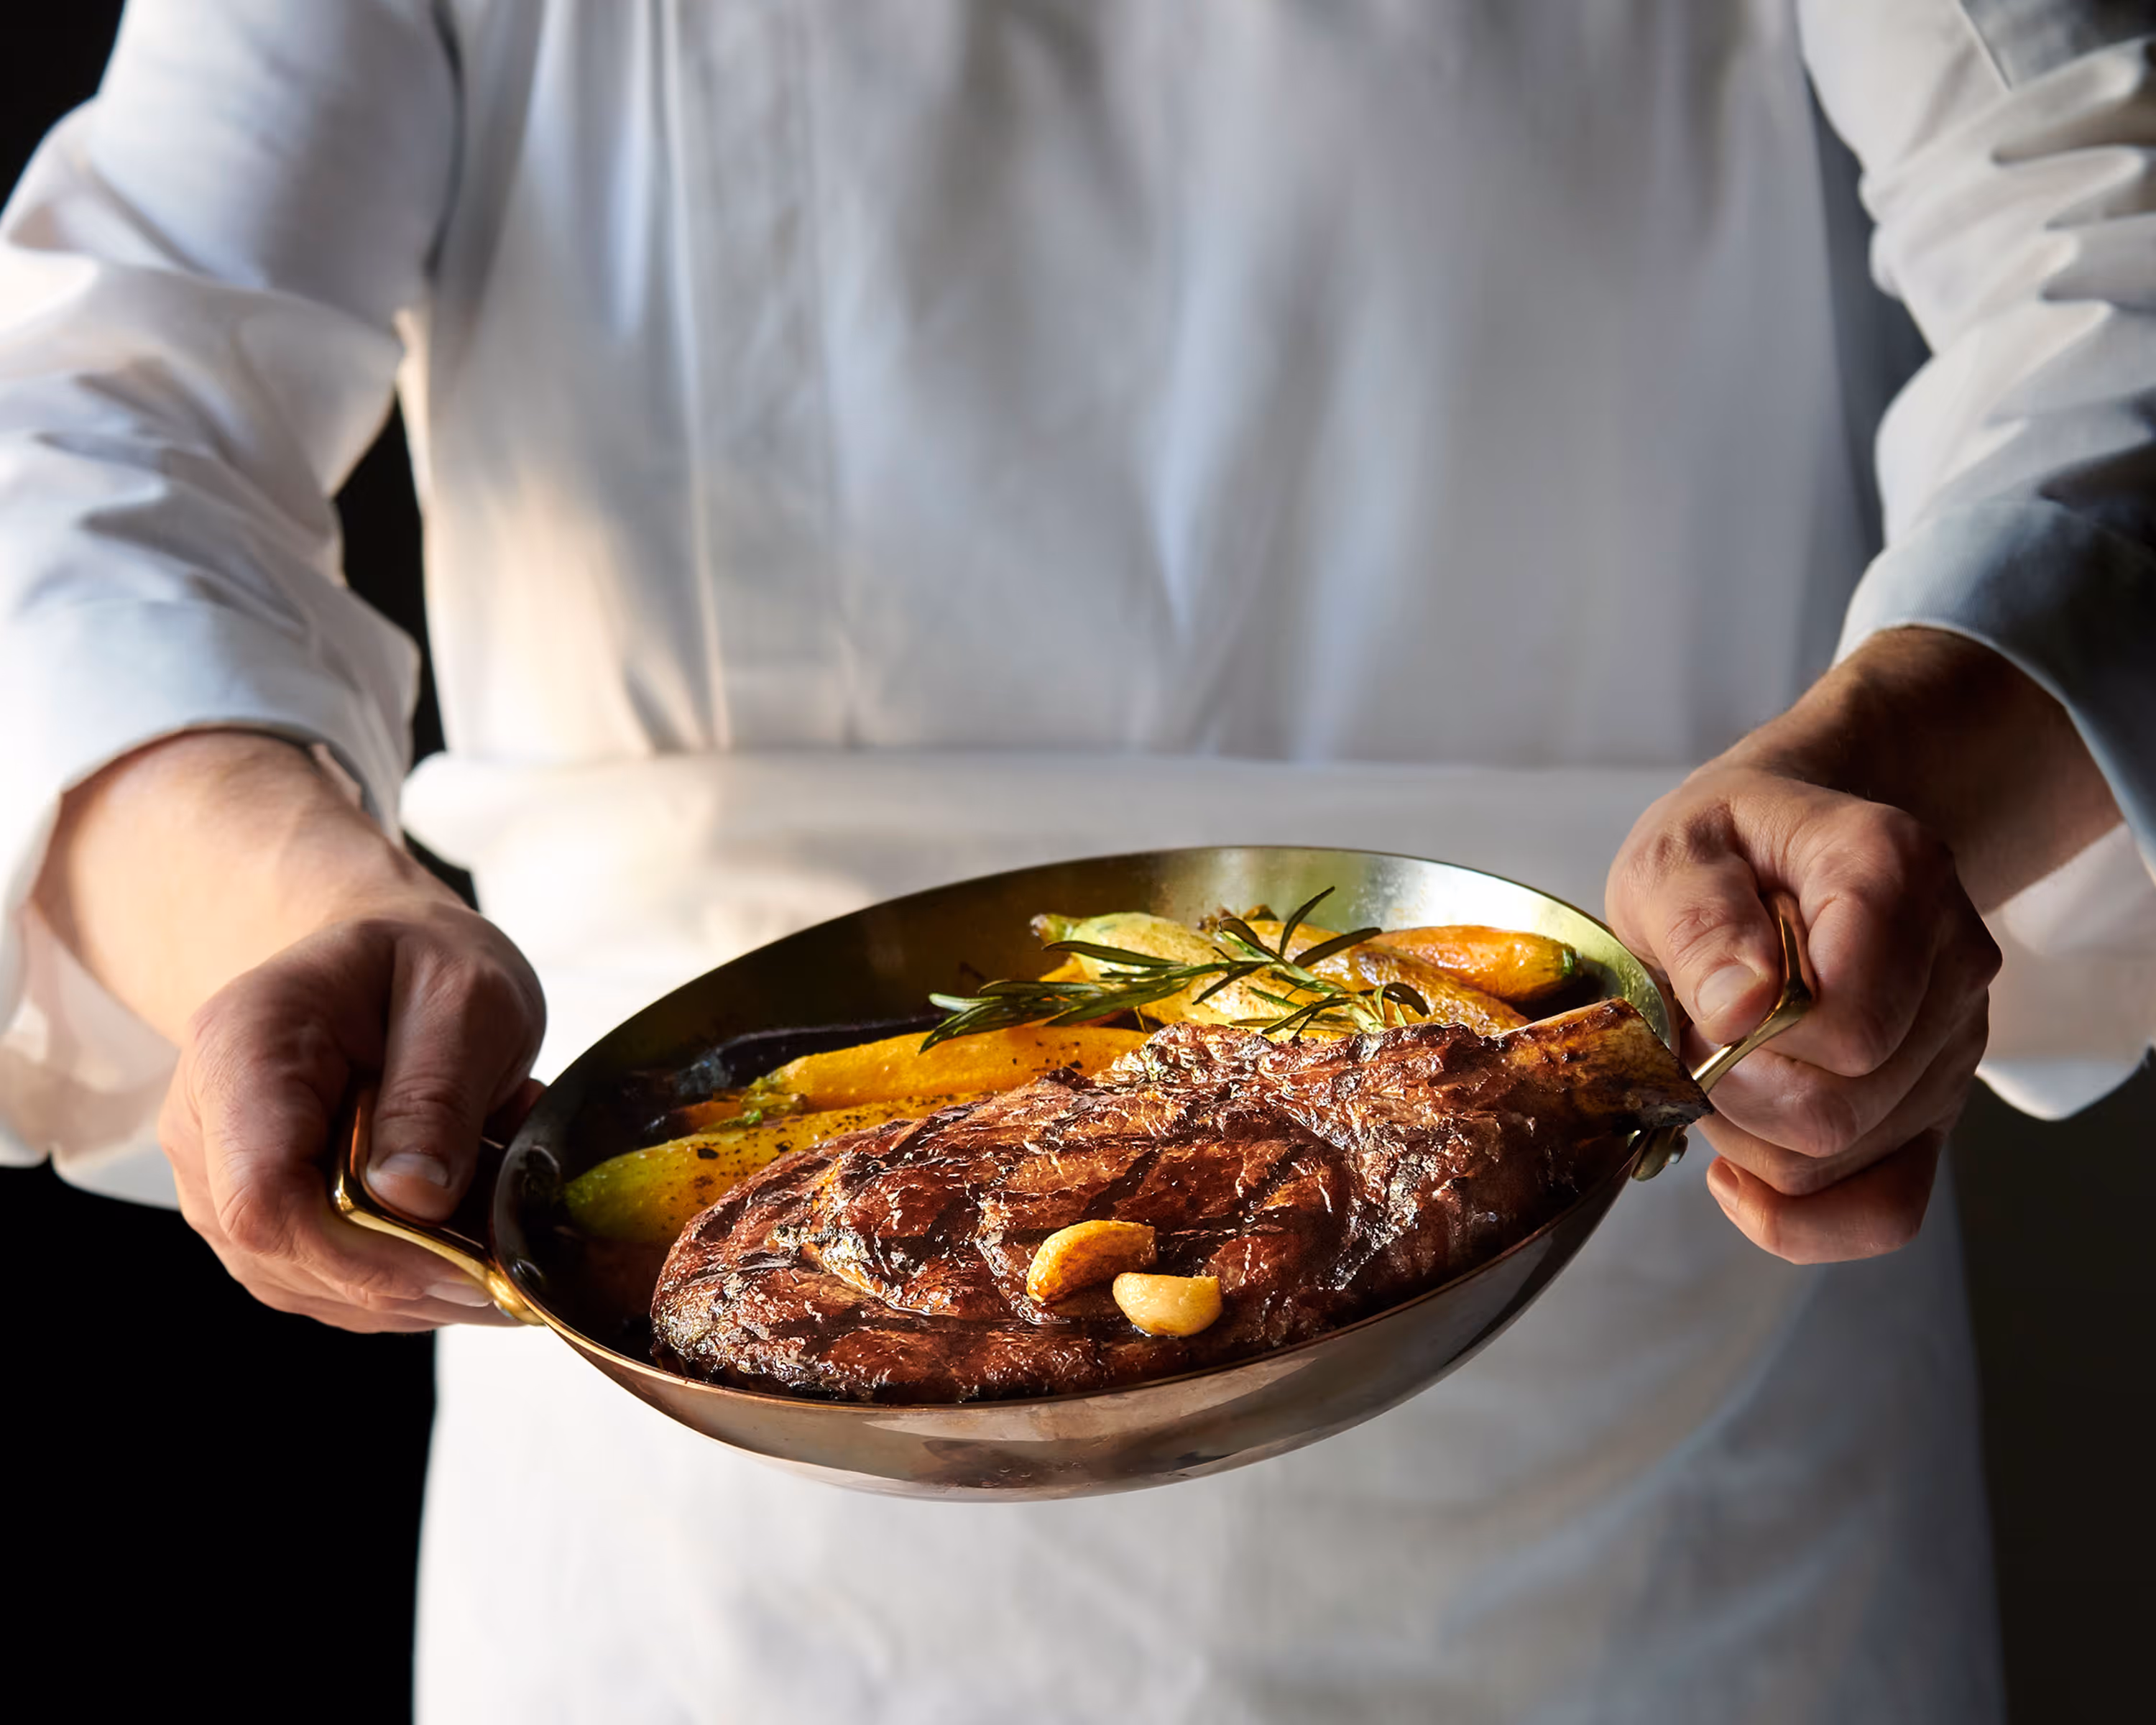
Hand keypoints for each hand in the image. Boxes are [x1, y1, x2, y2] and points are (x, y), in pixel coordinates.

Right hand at [160, 899, 545, 1329]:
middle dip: (412, 1269)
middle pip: (286, 1255)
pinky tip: (463, 1218)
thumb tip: (414, 1200)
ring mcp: (222, 1185)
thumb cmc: (420, 965)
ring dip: (423, 1274)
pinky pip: (332, 1287)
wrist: (383, 962)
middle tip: (512, 1229)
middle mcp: (204, 1127)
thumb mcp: (463, 995)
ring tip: (491, 1194)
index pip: (261, 1197)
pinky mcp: (260, 1226)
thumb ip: (438, 1093)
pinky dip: (414, 1274)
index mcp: (241, 1048)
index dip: (360, 1253)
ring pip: (314, 1287)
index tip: (464, 1260)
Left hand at [1606, 628, 2118, 1263]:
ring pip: (1845, 1161)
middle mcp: (1949, 964)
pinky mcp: (1931, 1111)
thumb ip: (1700, 920)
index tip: (1698, 1005)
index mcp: (1893, 874)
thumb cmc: (1723, 851)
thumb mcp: (1677, 854)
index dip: (1752, 1041)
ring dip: (1748, 1137)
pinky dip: (1796, 1215)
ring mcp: (1951, 1046)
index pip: (1849, 1021)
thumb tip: (1738, 1011)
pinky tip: (1739, 1172)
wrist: (1778, 851)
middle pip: (1841, 1108)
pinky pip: (1887, 1211)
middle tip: (1692, 1037)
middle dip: (1734, 1093)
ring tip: (1722, 1061)